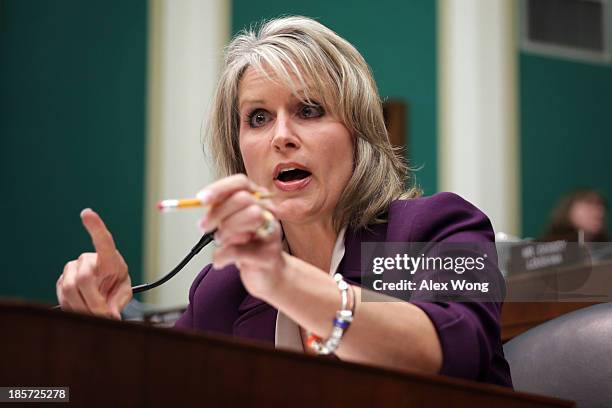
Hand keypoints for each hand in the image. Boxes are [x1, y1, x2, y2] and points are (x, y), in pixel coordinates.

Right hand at [56, 209, 131, 318]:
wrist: (103, 292)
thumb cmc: (116, 286)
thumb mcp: (125, 292)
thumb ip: (120, 302)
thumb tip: (112, 315)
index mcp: (109, 258)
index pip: (103, 241)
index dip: (95, 227)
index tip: (87, 213)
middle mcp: (88, 259)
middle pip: (83, 278)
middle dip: (93, 301)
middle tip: (102, 316)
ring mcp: (72, 269)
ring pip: (70, 289)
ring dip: (83, 307)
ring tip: (94, 315)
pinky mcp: (60, 280)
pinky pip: (62, 296)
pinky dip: (74, 308)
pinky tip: (83, 309)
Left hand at [198, 174, 285, 297]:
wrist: (268, 274)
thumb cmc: (249, 246)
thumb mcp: (233, 224)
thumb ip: (221, 212)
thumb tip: (200, 203)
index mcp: (258, 200)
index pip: (241, 183)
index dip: (220, 189)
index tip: (201, 199)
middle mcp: (269, 212)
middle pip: (244, 199)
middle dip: (218, 213)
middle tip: (204, 227)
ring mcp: (272, 232)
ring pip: (252, 216)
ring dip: (226, 230)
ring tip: (219, 241)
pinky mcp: (269, 255)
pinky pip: (239, 250)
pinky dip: (221, 256)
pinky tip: (220, 260)